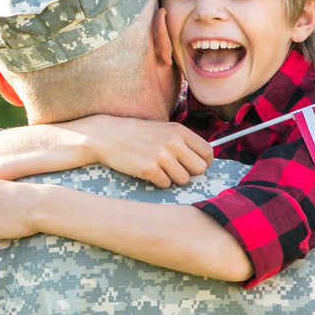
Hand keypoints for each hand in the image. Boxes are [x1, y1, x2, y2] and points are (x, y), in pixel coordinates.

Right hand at [67, 116, 211, 187]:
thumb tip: (202, 162)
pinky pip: (165, 184)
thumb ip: (182, 141)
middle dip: (189, 173)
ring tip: (160, 169)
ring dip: (173, 178)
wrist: (107, 136)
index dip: (203, 163)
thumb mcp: (163, 129)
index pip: (207, 152)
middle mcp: (173, 143)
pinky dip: (158, 181)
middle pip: (199, 169)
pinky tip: (148, 172)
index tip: (194, 165)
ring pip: (183, 179)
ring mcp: (161, 156)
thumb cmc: (136, 134)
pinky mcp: (148, 169)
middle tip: (176, 169)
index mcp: (179, 131)